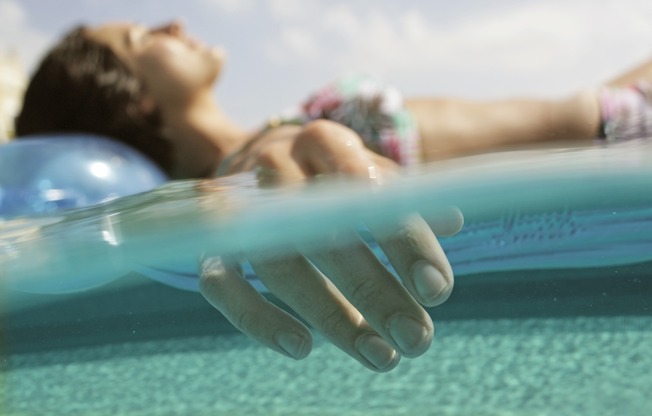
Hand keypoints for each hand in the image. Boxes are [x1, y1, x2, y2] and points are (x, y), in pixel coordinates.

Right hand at [199, 120, 461, 371]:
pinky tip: (302, 347)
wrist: (256, 161)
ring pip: (277, 264)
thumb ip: (401, 194)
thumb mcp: (366, 170)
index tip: (437, 291)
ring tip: (380, 356)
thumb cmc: (327, 172)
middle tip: (417, 339)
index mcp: (324, 142)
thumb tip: (451, 221)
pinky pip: (222, 284)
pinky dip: (258, 319)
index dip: (404, 240)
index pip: (367, 189)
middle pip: (323, 231)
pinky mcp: (210, 242)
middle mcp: (277, 167)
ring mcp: (238, 206)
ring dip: (330, 316)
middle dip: (374, 290)